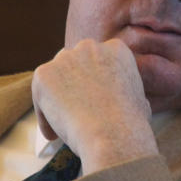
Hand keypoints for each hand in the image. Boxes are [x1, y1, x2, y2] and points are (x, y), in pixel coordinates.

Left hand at [32, 38, 156, 174]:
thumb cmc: (131, 123)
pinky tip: (53, 134)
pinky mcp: (43, 74)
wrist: (112, 133)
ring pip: (55, 78)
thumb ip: (126, 91)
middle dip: (73, 82)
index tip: (93, 97)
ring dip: (57, 97)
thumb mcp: (140, 99)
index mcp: (116, 49)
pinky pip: (40, 96)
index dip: (94, 79)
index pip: (98, 59)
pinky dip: (45, 116)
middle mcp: (90, 47)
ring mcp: (65, 59)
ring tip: (63, 123)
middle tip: (75, 107)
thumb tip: (127, 100)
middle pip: (74, 62)